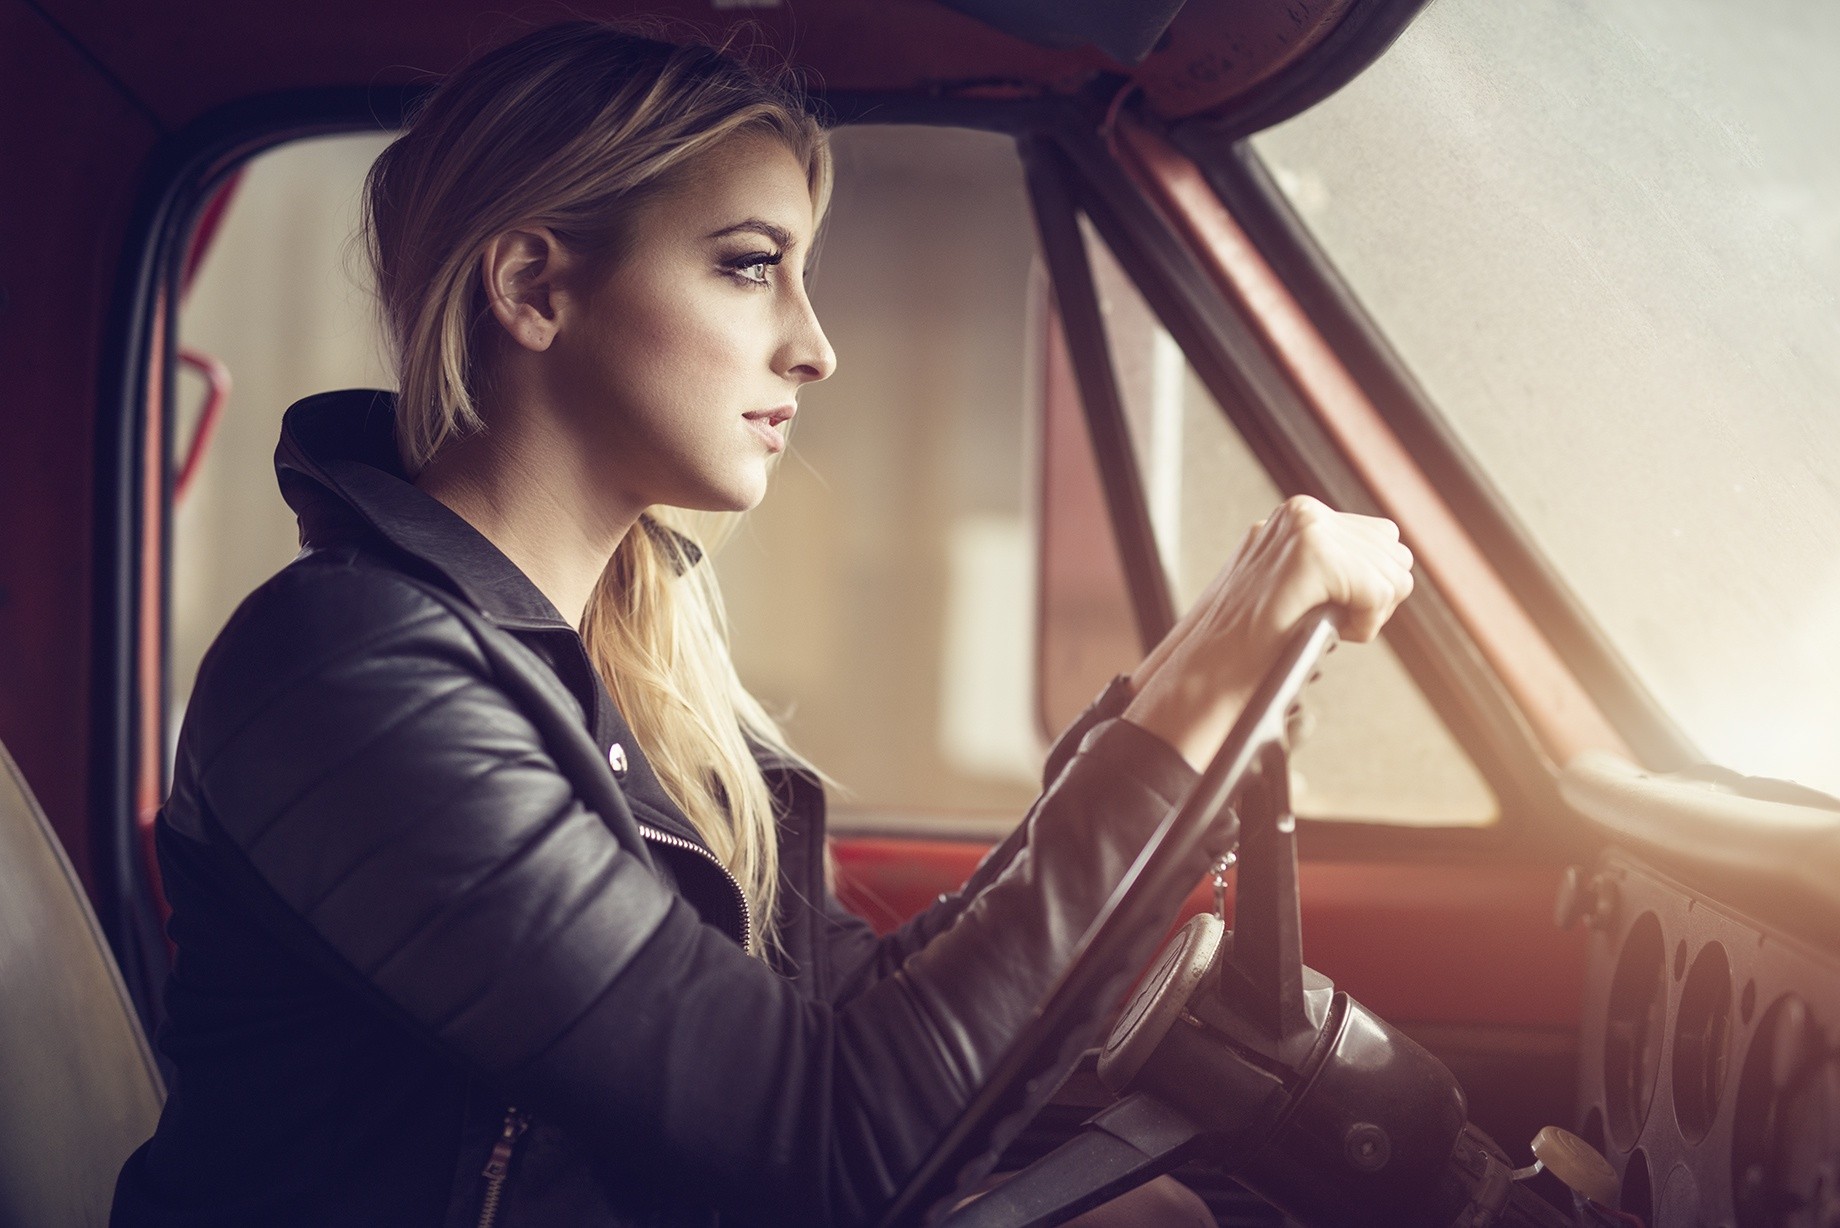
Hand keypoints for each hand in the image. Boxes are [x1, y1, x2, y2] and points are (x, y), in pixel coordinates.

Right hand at [1122, 496, 1413, 770]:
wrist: (1207, 671)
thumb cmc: (1248, 642)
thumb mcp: (1293, 586)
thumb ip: (1332, 563)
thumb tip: (1390, 562)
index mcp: (1299, 514)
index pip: (1381, 540)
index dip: (1369, 586)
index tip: (1331, 611)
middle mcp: (1303, 512)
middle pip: (1395, 554)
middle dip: (1375, 598)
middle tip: (1329, 623)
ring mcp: (1307, 529)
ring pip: (1395, 574)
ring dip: (1369, 615)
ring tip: (1322, 628)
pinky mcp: (1313, 555)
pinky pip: (1380, 592)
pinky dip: (1365, 626)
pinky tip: (1330, 633)